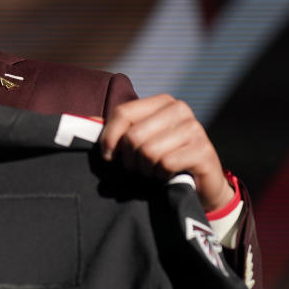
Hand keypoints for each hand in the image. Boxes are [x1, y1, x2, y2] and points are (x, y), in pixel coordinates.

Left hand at [98, 94, 232, 211]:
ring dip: (145, 170)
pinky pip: (166, 163)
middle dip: (129, 159)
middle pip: (133, 135)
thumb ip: (114, 130)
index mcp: (161, 102)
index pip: (122, 112)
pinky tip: (166, 177)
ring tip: (152, 172)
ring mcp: (195, 129)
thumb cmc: (162, 160)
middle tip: (137, 168)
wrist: (200, 186)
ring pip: (148, 151)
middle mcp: (180, 109)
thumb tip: (85, 120)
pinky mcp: (204, 150)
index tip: (108, 156)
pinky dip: (160, 176)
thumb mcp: (137, 142)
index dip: (109, 138)